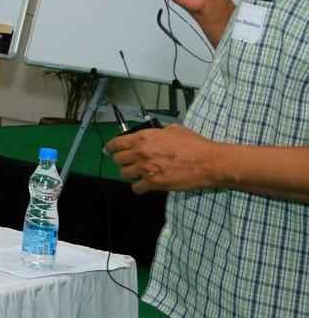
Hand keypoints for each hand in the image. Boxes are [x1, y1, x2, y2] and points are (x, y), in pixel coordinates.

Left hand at [104, 124, 221, 193]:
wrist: (208, 162)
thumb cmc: (194, 145)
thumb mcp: (174, 130)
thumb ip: (158, 132)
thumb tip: (154, 135)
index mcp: (144, 137)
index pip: (116, 143)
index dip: (111, 147)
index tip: (109, 150)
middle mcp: (140, 152)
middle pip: (117, 160)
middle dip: (121, 161)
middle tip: (127, 163)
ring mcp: (145, 169)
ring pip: (124, 174)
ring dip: (129, 174)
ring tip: (137, 173)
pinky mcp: (153, 183)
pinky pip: (136, 188)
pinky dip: (139, 187)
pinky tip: (145, 185)